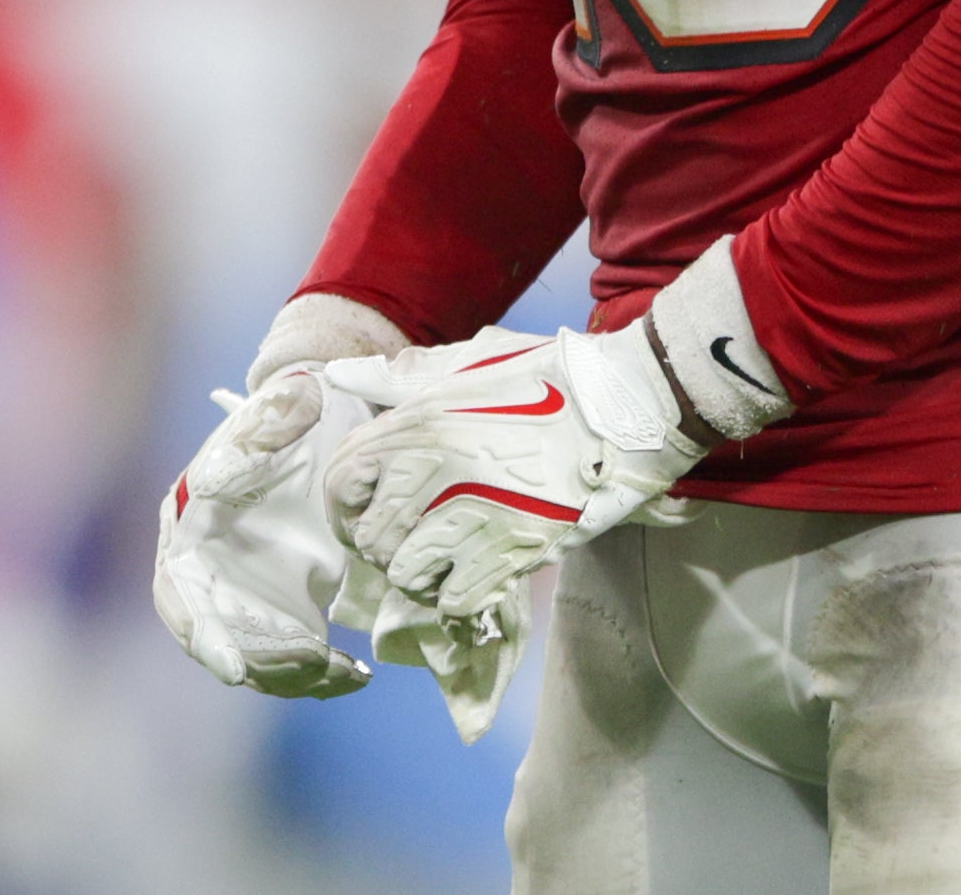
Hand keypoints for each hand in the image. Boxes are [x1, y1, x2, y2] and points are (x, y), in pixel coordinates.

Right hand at [146, 294, 416, 698]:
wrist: (327, 429)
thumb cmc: (292, 416)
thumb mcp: (280, 412)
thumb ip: (257, 434)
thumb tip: (214, 478)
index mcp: (189, 527)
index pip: (179, 592)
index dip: (201, 634)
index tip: (232, 670)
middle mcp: (209, 573)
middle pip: (222, 639)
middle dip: (264, 662)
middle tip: (314, 667)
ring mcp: (247, 597)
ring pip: (260, 658)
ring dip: (298, 674)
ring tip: (345, 671)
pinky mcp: (285, 612)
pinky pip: (295, 657)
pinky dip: (322, 673)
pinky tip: (355, 672)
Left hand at [320, 238, 790, 631]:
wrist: (623, 405)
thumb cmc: (544, 377)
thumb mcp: (467, 361)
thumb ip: (398, 375)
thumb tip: (338, 376)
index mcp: (418, 421)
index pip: (343, 480)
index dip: (348, 503)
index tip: (368, 510)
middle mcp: (437, 468)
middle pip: (372, 538)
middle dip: (388, 545)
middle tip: (416, 538)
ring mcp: (475, 511)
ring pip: (409, 574)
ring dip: (424, 573)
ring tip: (447, 556)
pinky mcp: (515, 548)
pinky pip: (455, 598)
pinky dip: (460, 595)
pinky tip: (476, 571)